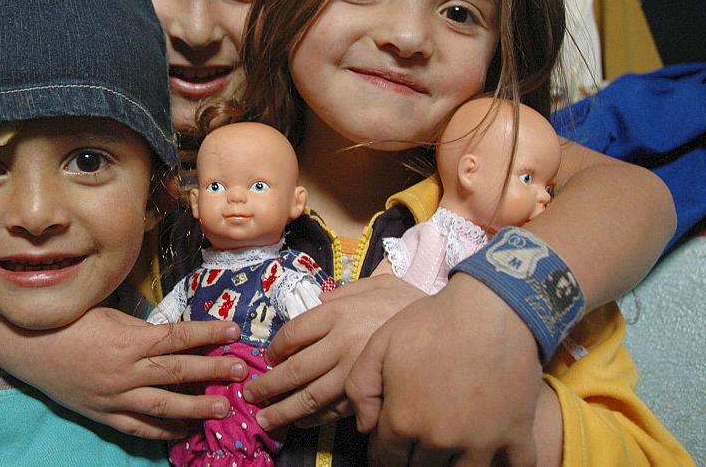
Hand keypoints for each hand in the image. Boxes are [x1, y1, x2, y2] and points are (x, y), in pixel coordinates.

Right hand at [0, 305, 246, 439]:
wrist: (25, 344)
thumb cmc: (66, 320)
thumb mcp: (106, 311)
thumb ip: (139, 325)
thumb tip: (173, 331)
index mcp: (129, 339)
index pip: (178, 337)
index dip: (209, 334)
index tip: (233, 331)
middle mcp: (125, 371)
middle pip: (178, 372)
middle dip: (213, 371)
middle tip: (240, 373)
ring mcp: (113, 396)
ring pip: (162, 405)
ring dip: (195, 407)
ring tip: (221, 409)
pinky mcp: (101, 413)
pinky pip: (136, 426)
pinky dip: (160, 430)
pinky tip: (181, 431)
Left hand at [243, 274, 425, 430]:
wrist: (455, 328)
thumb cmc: (414, 304)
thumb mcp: (379, 284)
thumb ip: (347, 290)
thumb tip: (319, 302)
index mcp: (339, 311)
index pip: (293, 333)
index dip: (276, 349)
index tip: (268, 358)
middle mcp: (342, 342)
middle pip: (295, 369)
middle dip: (268, 385)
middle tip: (250, 395)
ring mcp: (356, 372)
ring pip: (310, 396)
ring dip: (283, 410)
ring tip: (265, 419)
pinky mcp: (371, 394)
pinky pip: (335, 411)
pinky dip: (315, 419)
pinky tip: (302, 422)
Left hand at [346, 273, 542, 464]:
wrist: (491, 309)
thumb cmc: (432, 322)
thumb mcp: (380, 344)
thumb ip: (360, 387)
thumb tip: (366, 425)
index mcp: (404, 420)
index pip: (385, 458)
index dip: (382, 453)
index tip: (387, 447)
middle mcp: (440, 441)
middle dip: (412, 458)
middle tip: (414, 443)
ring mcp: (481, 443)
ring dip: (450, 465)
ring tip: (446, 452)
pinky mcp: (516, 437)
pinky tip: (493, 456)